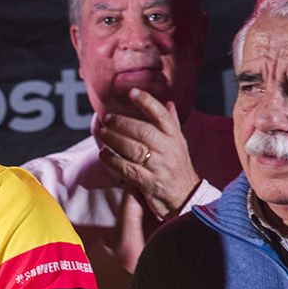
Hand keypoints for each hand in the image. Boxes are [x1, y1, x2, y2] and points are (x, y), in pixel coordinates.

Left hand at [95, 89, 200, 219]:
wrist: (185, 196)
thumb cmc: (178, 167)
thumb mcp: (179, 143)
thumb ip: (171, 123)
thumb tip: (167, 102)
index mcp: (175, 137)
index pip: (161, 115)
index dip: (147, 102)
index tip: (132, 92)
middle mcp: (168, 150)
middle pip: (144, 131)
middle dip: (122, 123)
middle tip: (107, 118)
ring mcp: (158, 167)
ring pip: (133, 149)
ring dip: (114, 139)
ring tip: (102, 133)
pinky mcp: (148, 182)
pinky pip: (127, 169)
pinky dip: (113, 161)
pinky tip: (104, 154)